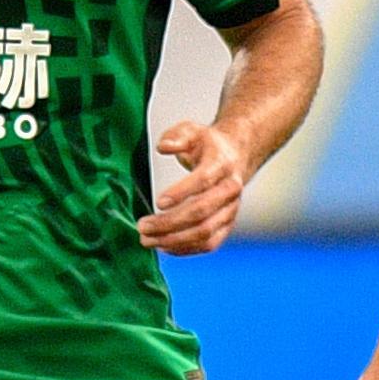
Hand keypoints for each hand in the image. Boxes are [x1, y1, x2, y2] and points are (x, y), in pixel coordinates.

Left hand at [138, 121, 251, 254]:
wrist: (235, 156)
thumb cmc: (208, 144)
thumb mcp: (192, 130)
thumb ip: (176, 136)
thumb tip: (164, 147)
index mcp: (222, 164)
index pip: (203, 181)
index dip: (181, 193)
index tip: (158, 202)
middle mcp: (230, 189)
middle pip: (202, 212)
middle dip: (170, 223)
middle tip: (142, 226)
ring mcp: (231, 210)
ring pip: (205, 233)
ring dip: (174, 240)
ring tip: (147, 240)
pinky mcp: (227, 225)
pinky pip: (209, 244)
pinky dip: (186, 249)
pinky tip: (163, 246)